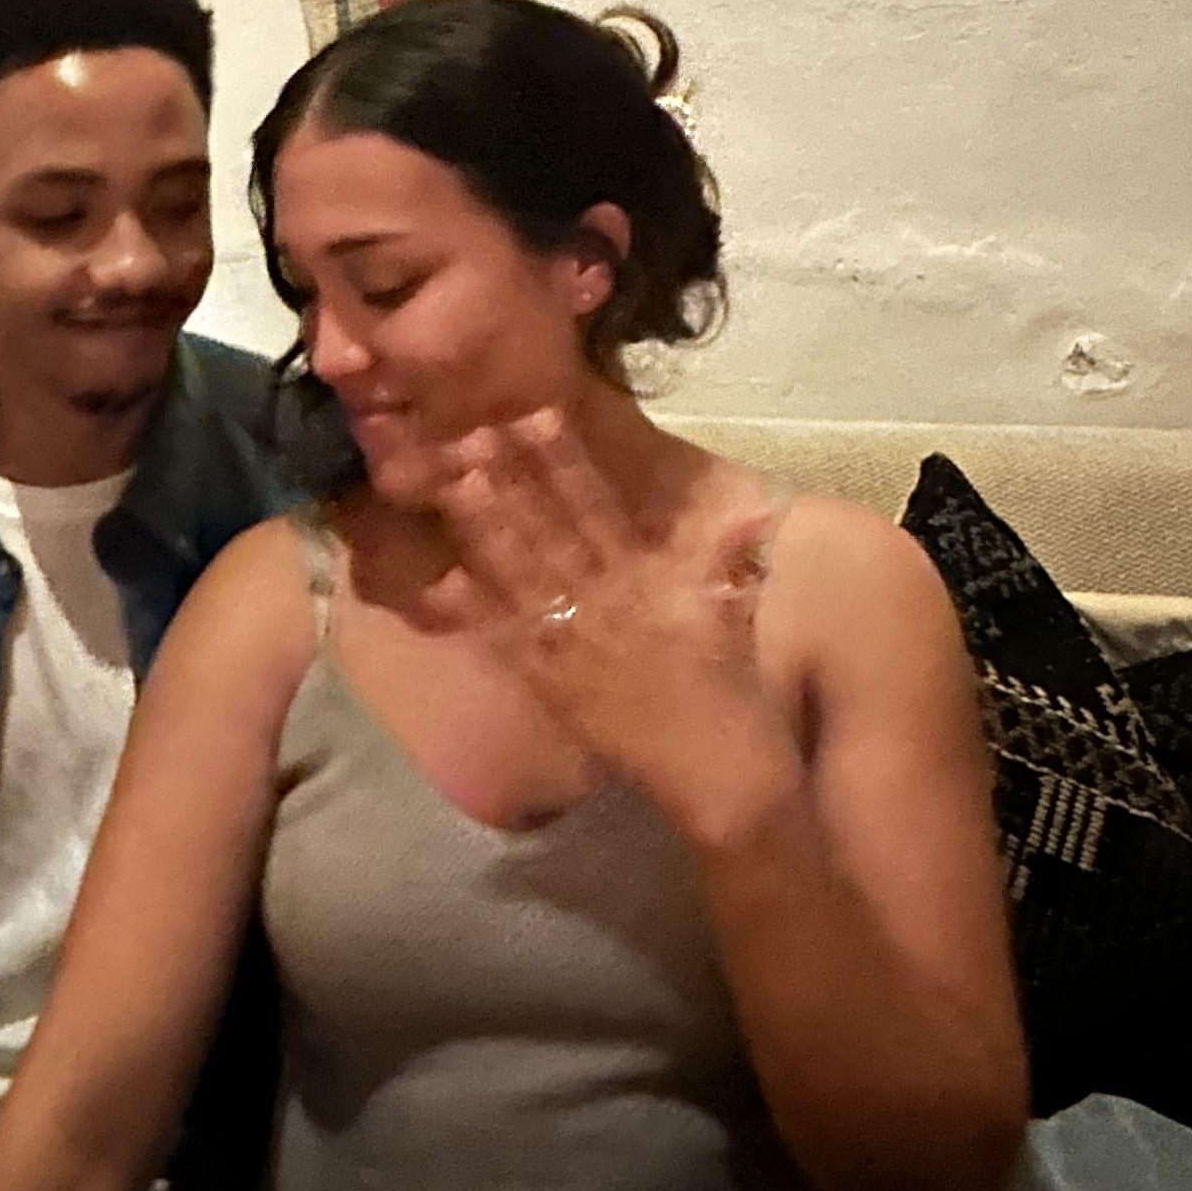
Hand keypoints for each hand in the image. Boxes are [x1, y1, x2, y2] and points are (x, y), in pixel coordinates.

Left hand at [428, 412, 793, 845]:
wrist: (716, 773)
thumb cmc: (729, 688)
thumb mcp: (731, 612)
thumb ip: (727, 557)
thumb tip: (752, 508)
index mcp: (650, 579)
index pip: (602, 509)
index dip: (567, 463)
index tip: (538, 417)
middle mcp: (606, 603)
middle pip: (550, 533)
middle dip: (510, 484)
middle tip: (469, 436)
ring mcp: (574, 644)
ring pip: (522, 576)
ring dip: (487, 532)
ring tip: (453, 487)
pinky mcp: (553, 685)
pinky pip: (505, 643)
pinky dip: (473, 615)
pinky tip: (439, 583)